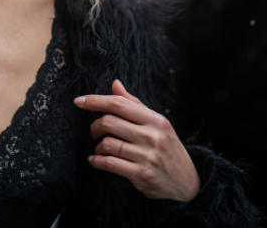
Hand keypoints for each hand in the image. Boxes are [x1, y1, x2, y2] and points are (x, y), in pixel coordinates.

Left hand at [74, 79, 200, 200]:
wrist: (187, 183)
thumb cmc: (168, 149)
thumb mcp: (158, 124)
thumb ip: (135, 104)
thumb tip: (115, 84)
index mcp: (156, 120)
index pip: (119, 104)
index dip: (95, 100)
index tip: (79, 101)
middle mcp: (152, 136)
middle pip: (109, 122)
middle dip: (95, 126)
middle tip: (95, 131)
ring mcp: (147, 156)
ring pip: (107, 143)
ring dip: (97, 146)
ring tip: (100, 148)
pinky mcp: (141, 174)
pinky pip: (110, 163)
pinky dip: (97, 161)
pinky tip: (95, 160)